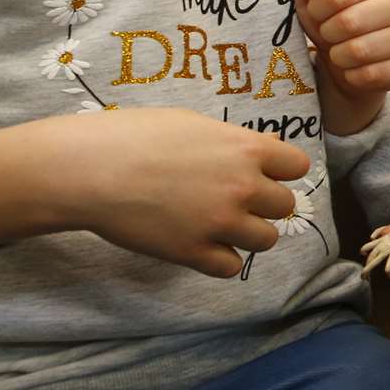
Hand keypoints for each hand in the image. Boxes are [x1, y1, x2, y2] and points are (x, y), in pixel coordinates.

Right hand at [0, 108, 311, 278]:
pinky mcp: (193, 252)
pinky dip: (221, 258)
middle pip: (285, 206)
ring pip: (266, 240)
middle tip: (238, 200)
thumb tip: (263, 151)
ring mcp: (220, 222)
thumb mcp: (194, 123)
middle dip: (265, 204)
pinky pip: (231, 266)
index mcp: (245, 149)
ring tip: (222, 224)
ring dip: (249, 233)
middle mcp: (242, 186)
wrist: (91, 169)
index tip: (265, 173)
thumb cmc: (136, 135)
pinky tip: (203, 244)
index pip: (298, 166)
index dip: (282, 171)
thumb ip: (233, 142)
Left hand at [292, 0, 389, 134]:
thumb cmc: (333, 19)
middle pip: (350, 23)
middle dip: (329, 34)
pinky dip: (354, 76)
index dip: (317, 10)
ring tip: (342, 51)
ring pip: (361, 51)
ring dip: (340, 57)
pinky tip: (356, 68)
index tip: (320, 14)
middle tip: (331, 35)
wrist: (350, 58)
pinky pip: (374, 75)